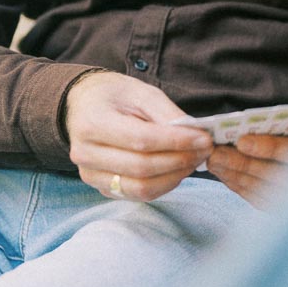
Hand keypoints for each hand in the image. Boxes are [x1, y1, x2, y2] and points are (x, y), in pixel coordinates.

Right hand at [65, 71, 212, 200]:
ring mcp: (90, 175)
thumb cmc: (113, 96)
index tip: (204, 139)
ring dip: (174, 177)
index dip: (176, 142)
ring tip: (193, 160)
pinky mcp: (101, 188)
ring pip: (141, 188)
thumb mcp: (140, 92)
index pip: (141, 140)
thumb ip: (166, 113)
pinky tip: (176, 170)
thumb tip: (194, 135)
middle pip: (142, 168)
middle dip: (180, 160)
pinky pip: (137, 194)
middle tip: (204, 150)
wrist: (82, 107)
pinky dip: (163, 185)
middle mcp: (85, 153)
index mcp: (92, 123)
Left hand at [206, 132, 287, 207]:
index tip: (242, 141)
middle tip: (215, 152)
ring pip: (264, 190)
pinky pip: (261, 200)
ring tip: (214, 161)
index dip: (268, 148)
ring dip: (235, 176)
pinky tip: (225, 175)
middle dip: (241, 164)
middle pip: (273, 174)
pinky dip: (241, 187)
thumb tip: (254, 125)